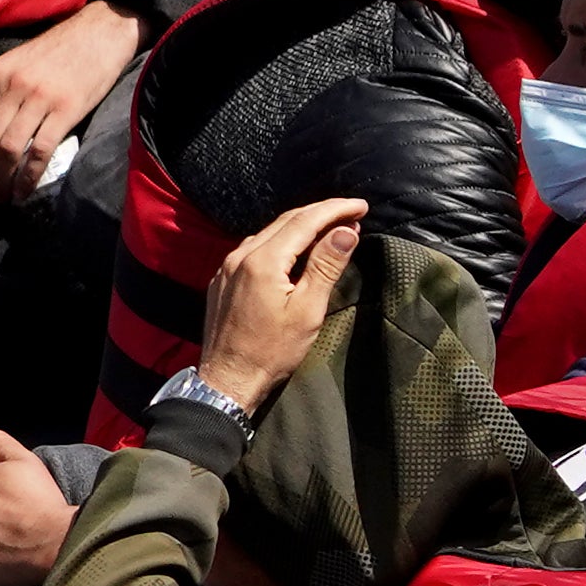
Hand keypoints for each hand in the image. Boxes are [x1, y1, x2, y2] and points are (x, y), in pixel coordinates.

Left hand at [0, 0, 141, 204]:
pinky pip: (40, 151)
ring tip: (2, 196)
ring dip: (1, 180)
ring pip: (8, 149)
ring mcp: (39, 98)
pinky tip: (24, 190)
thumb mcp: (13, 63)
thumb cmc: (55, 51)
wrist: (99, 32)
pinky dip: (28, 176)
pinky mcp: (67, 110)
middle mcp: (12, 86)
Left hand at [196, 196, 365, 408]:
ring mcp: (227, 267)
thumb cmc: (272, 351)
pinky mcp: (223, 279)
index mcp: (262, 261)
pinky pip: (255, 247)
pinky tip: (297, 248)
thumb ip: (325, 266)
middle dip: (321, 213)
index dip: (335, 209)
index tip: (361, 205)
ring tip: (332, 228)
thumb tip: (346, 231)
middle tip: (353, 213)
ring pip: (269, 232)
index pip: (304, 220)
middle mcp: (240, 256)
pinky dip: (281, 241)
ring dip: (301, 225)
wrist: (228, 379)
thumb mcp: (308, 309)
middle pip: (285, 221)